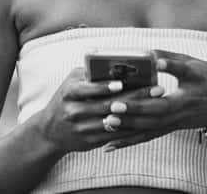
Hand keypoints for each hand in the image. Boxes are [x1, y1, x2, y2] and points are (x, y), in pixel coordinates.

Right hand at [33, 67, 165, 153]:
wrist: (50, 130)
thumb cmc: (66, 98)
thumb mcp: (72, 82)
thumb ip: (90, 74)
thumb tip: (117, 64)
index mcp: (70, 92)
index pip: (88, 89)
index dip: (104, 87)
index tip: (122, 83)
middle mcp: (74, 111)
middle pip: (107, 105)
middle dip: (134, 97)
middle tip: (157, 89)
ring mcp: (82, 129)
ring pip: (114, 122)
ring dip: (137, 114)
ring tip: (157, 104)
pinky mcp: (90, 143)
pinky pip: (114, 136)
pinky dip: (130, 128)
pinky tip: (147, 120)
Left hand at [102, 50, 206, 150]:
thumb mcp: (193, 63)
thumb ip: (169, 57)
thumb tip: (145, 52)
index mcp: (192, 84)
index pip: (178, 78)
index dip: (166, 71)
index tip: (154, 65)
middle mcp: (184, 106)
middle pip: (158, 110)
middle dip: (135, 109)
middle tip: (113, 106)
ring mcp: (177, 120)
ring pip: (151, 127)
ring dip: (129, 127)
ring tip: (107, 123)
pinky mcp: (171, 128)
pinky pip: (149, 136)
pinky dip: (129, 141)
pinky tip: (110, 145)